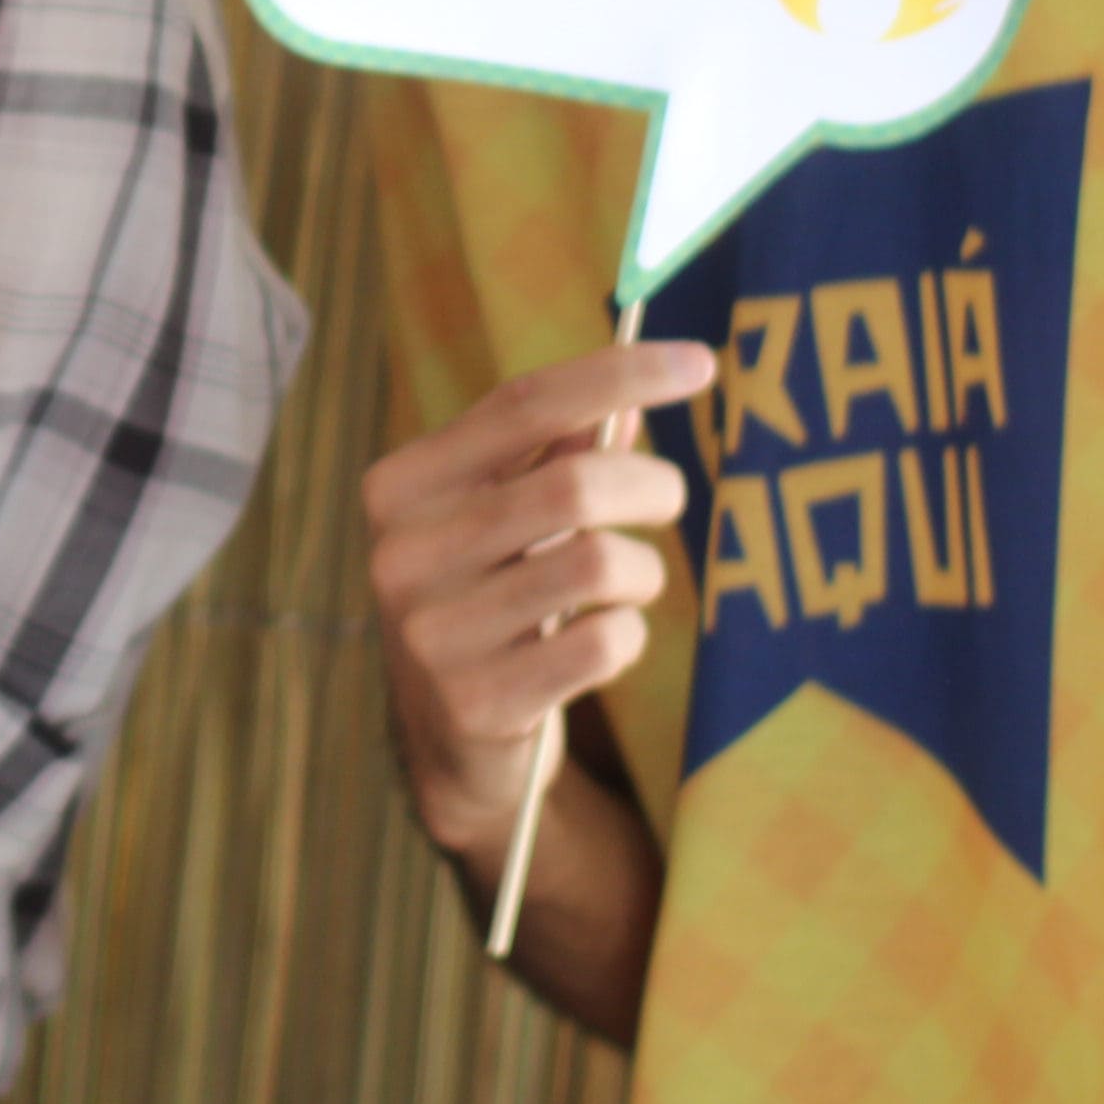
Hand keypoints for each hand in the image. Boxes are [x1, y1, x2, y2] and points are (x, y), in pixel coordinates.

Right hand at [363, 342, 712, 862]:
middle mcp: (403, 553)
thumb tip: (632, 398)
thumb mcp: (504, 516)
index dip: (619, 374)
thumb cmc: (490, 597)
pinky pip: (604, 643)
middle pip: (573, 485)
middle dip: (650, 484)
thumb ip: (555, 452)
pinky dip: (628, 635)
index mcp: (401, 486)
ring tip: (629, 584)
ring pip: (599, 564)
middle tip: (672, 497)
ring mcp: (434, 633)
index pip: (522, 405)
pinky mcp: (478, 703)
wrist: (450, 743)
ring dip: (643, 570)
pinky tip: (602, 643)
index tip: (701, 361)